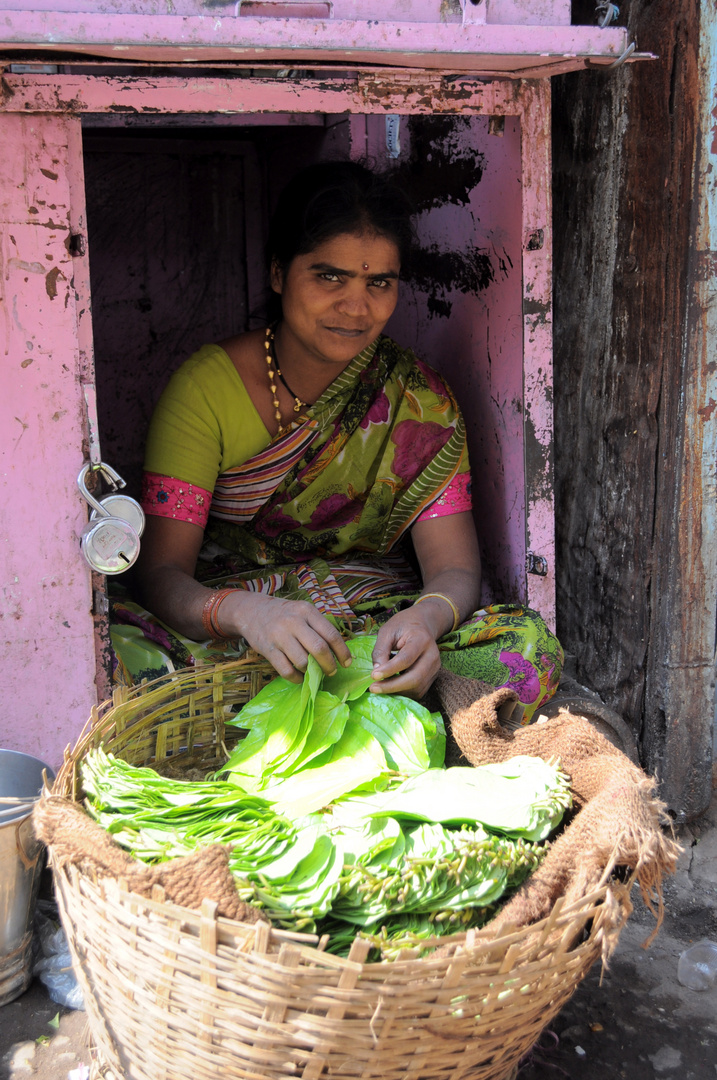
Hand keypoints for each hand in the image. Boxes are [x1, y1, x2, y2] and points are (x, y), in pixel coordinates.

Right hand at [223, 593, 351, 681]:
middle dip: (329, 665)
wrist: (251, 612)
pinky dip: (297, 678)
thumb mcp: (302, 612)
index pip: (331, 634)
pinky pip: (287, 671)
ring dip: (312, 672)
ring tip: (314, 673)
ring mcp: (279, 636)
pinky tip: (300, 677)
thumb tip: (339, 651)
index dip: (342, 652)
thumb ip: (319, 627)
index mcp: (306, 611)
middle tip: (331, 671)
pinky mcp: (268, 650)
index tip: (347, 663)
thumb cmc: (284, 614)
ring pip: (303, 662)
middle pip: (319, 649)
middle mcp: (293, 622)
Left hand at [369, 608, 441, 698]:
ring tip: (379, 685)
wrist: (422, 625)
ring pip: (416, 688)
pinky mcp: (432, 677)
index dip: (389, 669)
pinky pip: (417, 690)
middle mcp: (433, 655)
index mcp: (422, 639)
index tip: (373, 675)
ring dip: (396, 691)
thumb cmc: (402, 627)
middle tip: (373, 688)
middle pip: (415, 678)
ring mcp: (435, 668)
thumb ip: (381, 650)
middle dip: (392, 686)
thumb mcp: (387, 631)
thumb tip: (376, 672)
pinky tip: (391, 685)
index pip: (406, 659)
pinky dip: (402, 691)